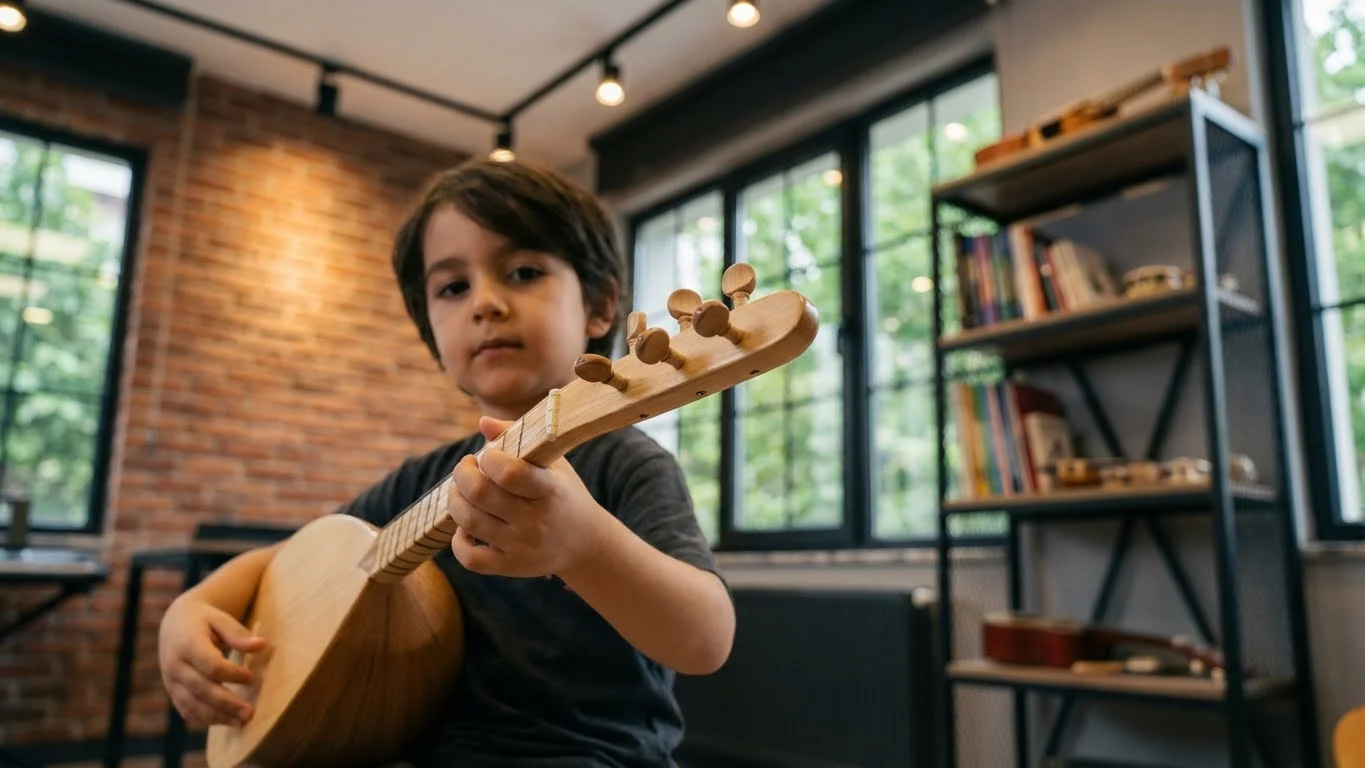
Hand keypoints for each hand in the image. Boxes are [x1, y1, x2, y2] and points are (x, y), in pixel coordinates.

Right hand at [157, 593, 264, 728]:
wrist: (175, 623)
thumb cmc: (205, 620)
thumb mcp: (220, 619)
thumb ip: (238, 634)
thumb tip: (260, 645)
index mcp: (186, 644)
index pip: (210, 665)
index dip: (231, 674)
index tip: (250, 677)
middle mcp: (175, 665)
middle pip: (201, 689)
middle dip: (226, 703)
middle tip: (250, 712)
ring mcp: (171, 681)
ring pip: (192, 705)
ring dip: (217, 716)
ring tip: (242, 721)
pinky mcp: (173, 692)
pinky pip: (187, 711)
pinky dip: (206, 719)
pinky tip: (227, 721)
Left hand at [448, 416, 611, 577]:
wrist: (585, 544)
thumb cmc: (564, 494)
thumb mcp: (553, 464)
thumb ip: (519, 437)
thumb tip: (483, 423)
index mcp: (551, 491)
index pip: (510, 473)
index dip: (488, 458)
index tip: (486, 455)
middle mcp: (536, 522)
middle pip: (481, 494)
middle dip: (462, 474)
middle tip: (466, 467)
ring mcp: (522, 547)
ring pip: (469, 522)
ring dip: (455, 500)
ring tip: (462, 490)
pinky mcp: (510, 567)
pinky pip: (470, 559)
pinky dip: (458, 541)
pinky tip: (465, 527)